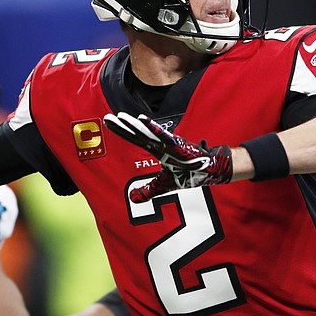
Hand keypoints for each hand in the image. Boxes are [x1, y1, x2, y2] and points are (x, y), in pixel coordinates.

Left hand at [103, 112, 231, 202]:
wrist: (209, 170)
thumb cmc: (188, 173)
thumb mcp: (163, 185)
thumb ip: (148, 190)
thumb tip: (132, 198)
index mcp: (155, 150)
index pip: (133, 138)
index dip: (121, 130)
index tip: (108, 122)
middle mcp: (159, 144)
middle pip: (136, 134)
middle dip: (121, 126)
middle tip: (106, 118)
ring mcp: (167, 143)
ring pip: (146, 133)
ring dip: (133, 125)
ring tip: (120, 116)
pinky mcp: (177, 145)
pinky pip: (162, 136)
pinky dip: (152, 128)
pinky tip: (142, 119)